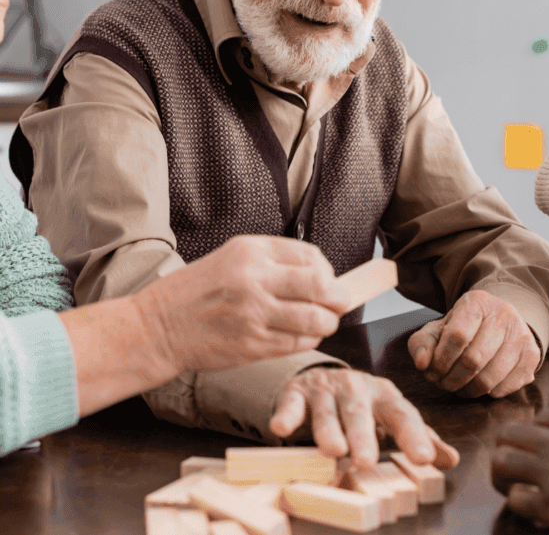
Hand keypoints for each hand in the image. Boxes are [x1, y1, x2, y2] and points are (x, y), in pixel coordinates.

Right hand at [135, 235, 350, 374]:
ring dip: (328, 323)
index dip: (328, 271)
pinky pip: (296, 343)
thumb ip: (276, 262)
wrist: (157, 327)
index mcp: (251, 252)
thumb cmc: (198, 291)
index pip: (311, 257)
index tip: (329, 280)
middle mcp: (254, 280)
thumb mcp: (234, 257)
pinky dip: (308, 340)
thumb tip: (322, 273)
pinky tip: (304, 336)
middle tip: (341, 302)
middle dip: (339, 298)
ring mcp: (253, 314)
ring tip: (326, 322)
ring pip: (314, 319)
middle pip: (320, 287)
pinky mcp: (252, 345)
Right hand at [269, 367, 456, 468]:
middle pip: (361, 413)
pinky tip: (282, 428)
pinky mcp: (297, 393)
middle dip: (364, 436)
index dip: (413, 435)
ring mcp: (326, 389)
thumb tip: (451, 460)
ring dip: (329, 430)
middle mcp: (357, 388)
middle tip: (367, 461)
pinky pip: (291, 404)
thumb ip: (419, 438)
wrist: (323, 378)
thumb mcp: (392, 417)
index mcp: (385, 395)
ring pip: (327, 411)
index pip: (402, 415)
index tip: (424, 459)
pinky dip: (286, 415)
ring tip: (333, 451)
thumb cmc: (365, 406)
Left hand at [407, 290, 540, 397]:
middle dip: (451, 379)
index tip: (432, 370)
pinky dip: (487, 394)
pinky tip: (478, 384)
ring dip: (468, 390)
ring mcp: (522, 335)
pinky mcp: (532, 355)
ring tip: (458, 386)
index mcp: (477, 302)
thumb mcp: (438, 329)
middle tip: (443, 383)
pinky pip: (506, 387)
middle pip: (473, 360)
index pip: (457, 335)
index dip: (441, 360)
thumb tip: (422, 364)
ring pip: (490, 378)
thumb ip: (422, 344)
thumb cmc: (464, 327)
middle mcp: (504, 314)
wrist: (500, 321)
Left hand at [491, 409, 548, 534]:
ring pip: (501, 462)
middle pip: (509, 433)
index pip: (540, 419)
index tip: (543, 454)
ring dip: (503, 476)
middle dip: (507, 450)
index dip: (538, 437)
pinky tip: (537, 510)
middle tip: (514, 469)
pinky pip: (516, 498)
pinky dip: (521, 503)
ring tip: (514, 488)